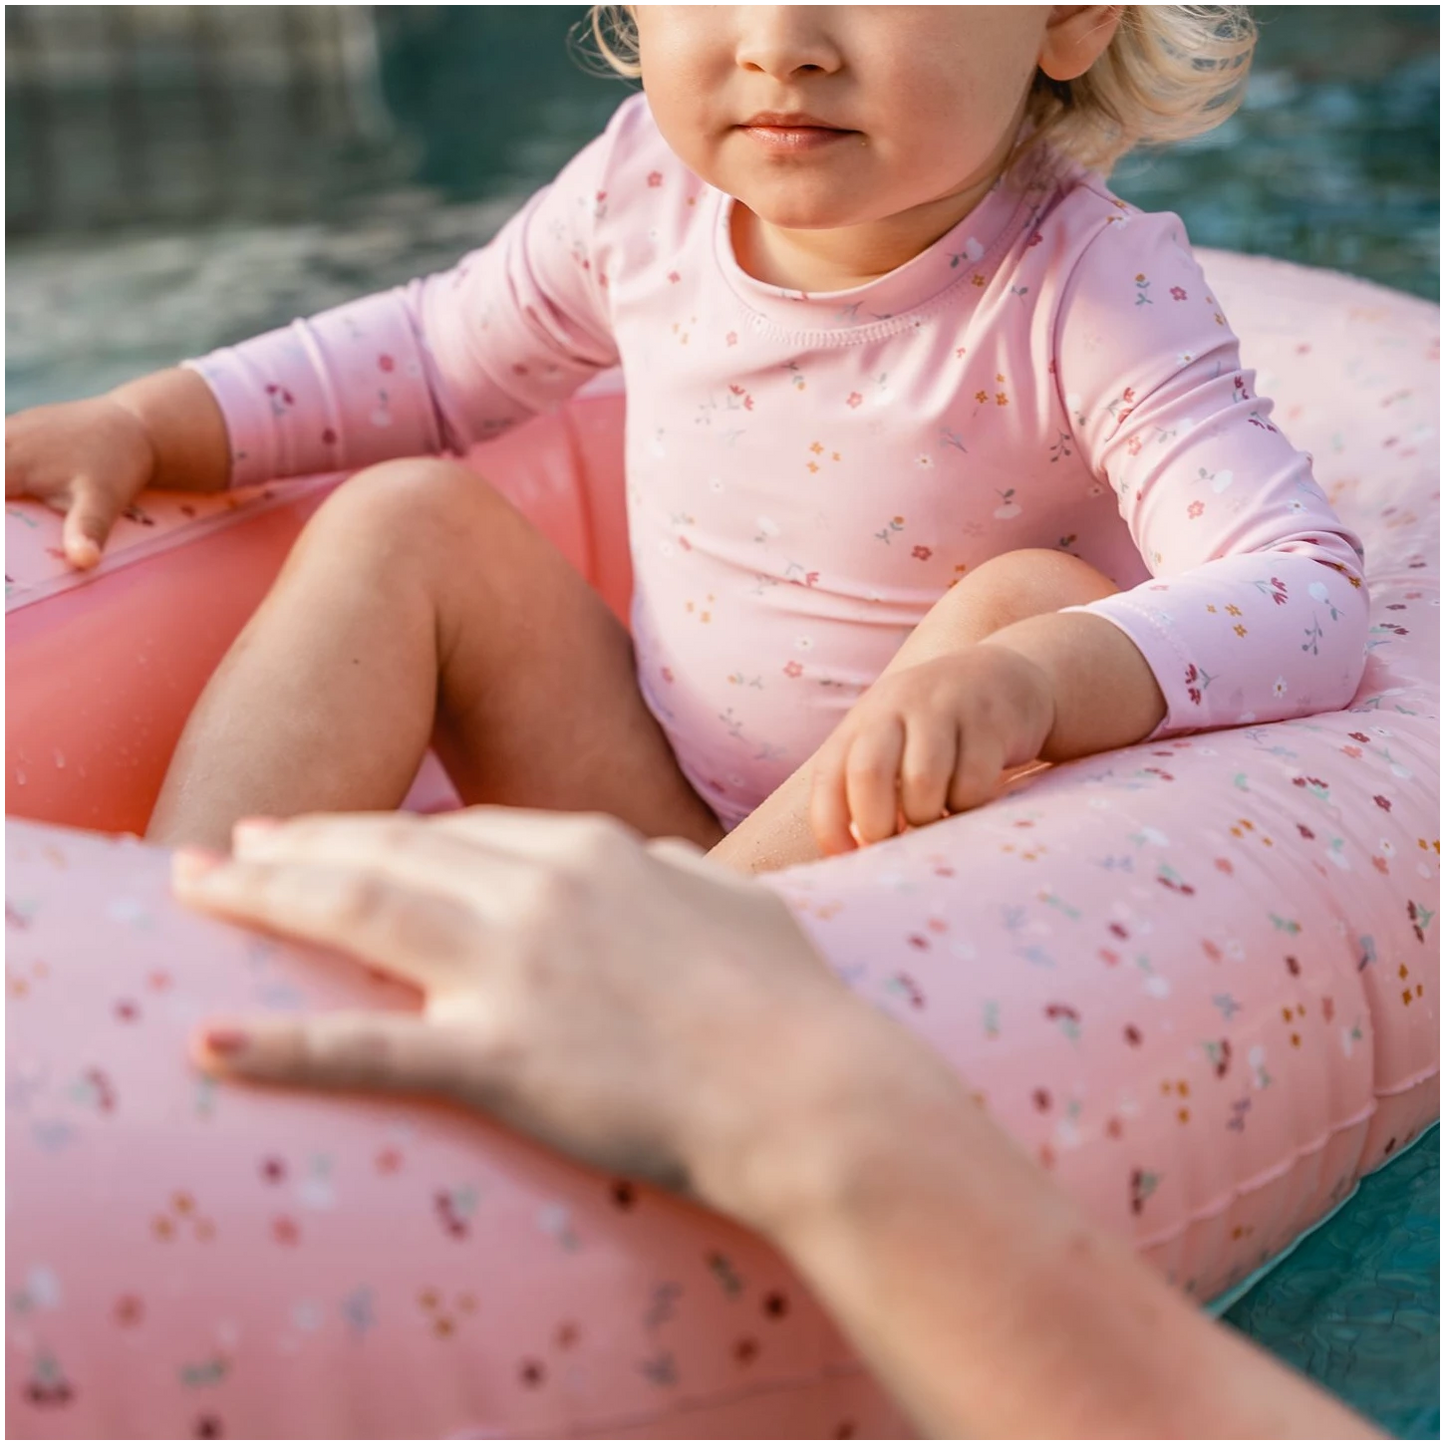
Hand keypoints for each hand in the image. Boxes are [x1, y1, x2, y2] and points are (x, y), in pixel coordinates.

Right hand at [1, 394, 157, 568]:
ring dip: (0, 493)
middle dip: (0, 511)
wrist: (133, 427)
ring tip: (10, 505)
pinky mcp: (9, 431)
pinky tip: (12, 495)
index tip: (1, 540)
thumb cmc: (117, 465)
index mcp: (8, 461)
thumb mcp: (104, 501)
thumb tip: (84, 562)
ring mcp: (1, 432)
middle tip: (6, 525)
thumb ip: (87, 530)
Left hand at [173, 807, 881, 1230]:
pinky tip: (211, 1044)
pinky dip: (284, 1049)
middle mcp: (537, 891)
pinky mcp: (502, 1058)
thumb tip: (650, 863)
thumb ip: (673, 872)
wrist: (813, 1088)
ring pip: (361, 914)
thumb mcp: (731, 900)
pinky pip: (371, 1052)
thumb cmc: (787, 999)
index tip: (332, 836)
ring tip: (197, 888)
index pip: (460, 832)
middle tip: (226, 845)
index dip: (384, 830)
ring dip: (268, 897)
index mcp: (589, 849)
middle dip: (297, 844)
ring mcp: (513, 969)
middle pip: (388, 852)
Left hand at [809, 644, 1054, 853]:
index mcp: (861, 722)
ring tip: (938, 816)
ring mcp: (942, 709)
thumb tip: (854, 855)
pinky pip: (973, 783)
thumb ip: (866, 789)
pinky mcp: (988, 721)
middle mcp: (895, 707)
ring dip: (928, 816)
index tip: (846, 860)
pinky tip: (970, 798)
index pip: (829, 777)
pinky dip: (969, 805)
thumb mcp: (890, 743)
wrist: (1000, 679)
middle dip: (878, 823)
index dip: (830, 826)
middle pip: (869, 772)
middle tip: (895, 843)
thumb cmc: (932, 729)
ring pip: (923, 780)